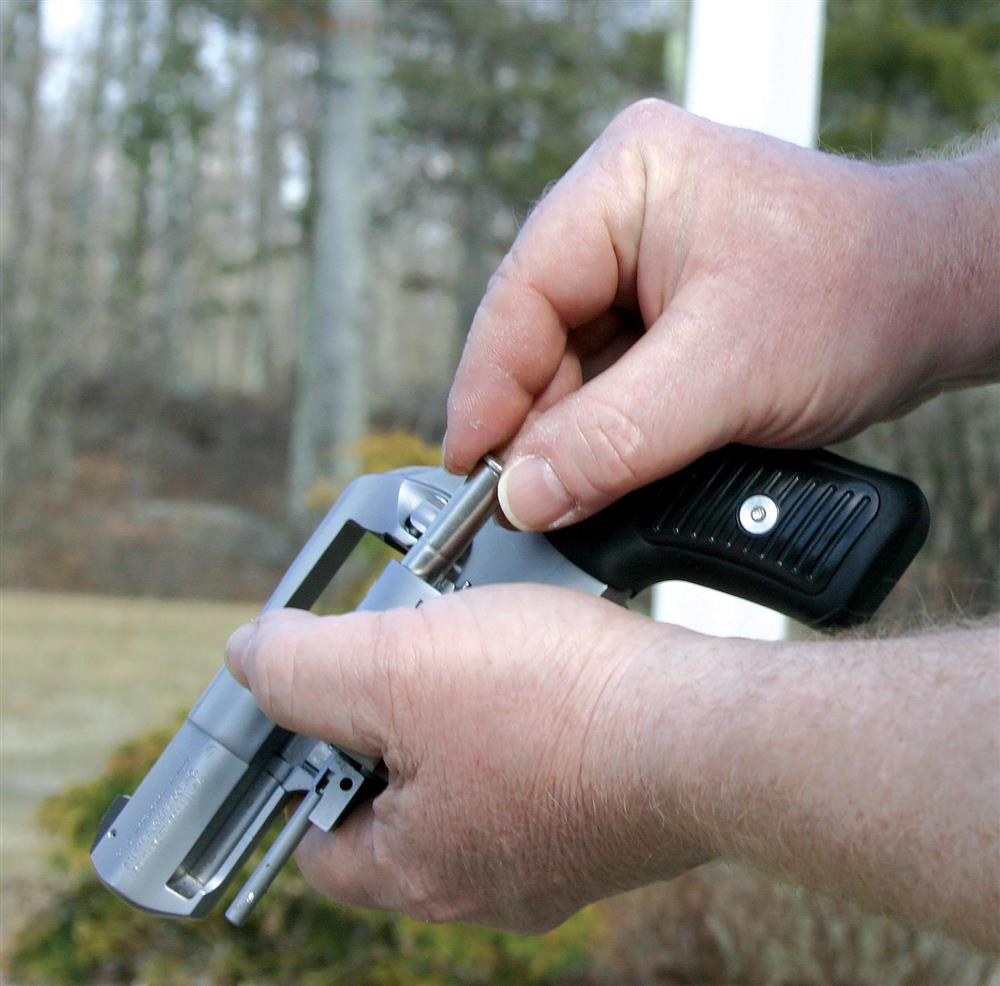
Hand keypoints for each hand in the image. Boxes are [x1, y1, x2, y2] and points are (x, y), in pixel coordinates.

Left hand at [225, 586, 717, 932]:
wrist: (708, 724)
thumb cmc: (559, 708)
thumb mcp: (396, 668)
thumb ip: (302, 669)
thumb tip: (251, 660)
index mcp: (420, 870)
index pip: (317, 834)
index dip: (299, 761)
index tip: (308, 701)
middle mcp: (485, 879)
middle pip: (395, 797)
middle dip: (386, 717)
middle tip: (397, 649)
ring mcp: (552, 850)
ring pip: (468, 772)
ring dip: (456, 704)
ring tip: (466, 639)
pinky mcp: (602, 812)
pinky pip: (532, 760)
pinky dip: (519, 709)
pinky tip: (532, 657)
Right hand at [444, 99, 998, 529]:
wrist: (943, 296)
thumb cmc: (863, 294)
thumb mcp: (727, 375)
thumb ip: (614, 440)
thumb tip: (522, 495)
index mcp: (625, 182)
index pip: (522, 294)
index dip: (486, 389)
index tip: (469, 467)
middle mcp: (622, 213)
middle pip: (539, 333)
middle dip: (533, 422)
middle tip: (520, 501)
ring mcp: (642, 259)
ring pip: (571, 363)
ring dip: (568, 434)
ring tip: (567, 494)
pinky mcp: (664, 305)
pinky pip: (609, 376)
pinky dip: (603, 430)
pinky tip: (606, 471)